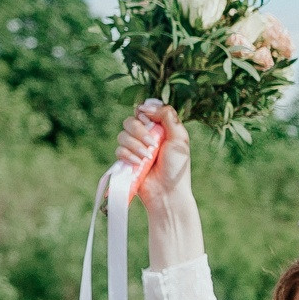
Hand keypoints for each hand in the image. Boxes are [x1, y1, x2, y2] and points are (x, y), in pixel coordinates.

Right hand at [120, 99, 195, 219]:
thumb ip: (167, 116)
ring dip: (135, 145)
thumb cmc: (177, 167)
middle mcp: (146, 136)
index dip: (144, 114)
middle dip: (139, 131)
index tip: (149, 121)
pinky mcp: (127, 161)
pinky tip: (139, 164)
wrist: (167, 192)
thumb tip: (145, 107)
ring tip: (147, 158)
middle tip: (152, 145)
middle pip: (130, 121)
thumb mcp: (179, 138)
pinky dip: (129, 156)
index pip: (144, 111)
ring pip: (123, 135)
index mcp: (160, 128)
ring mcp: (135, 148)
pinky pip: (119, 150)